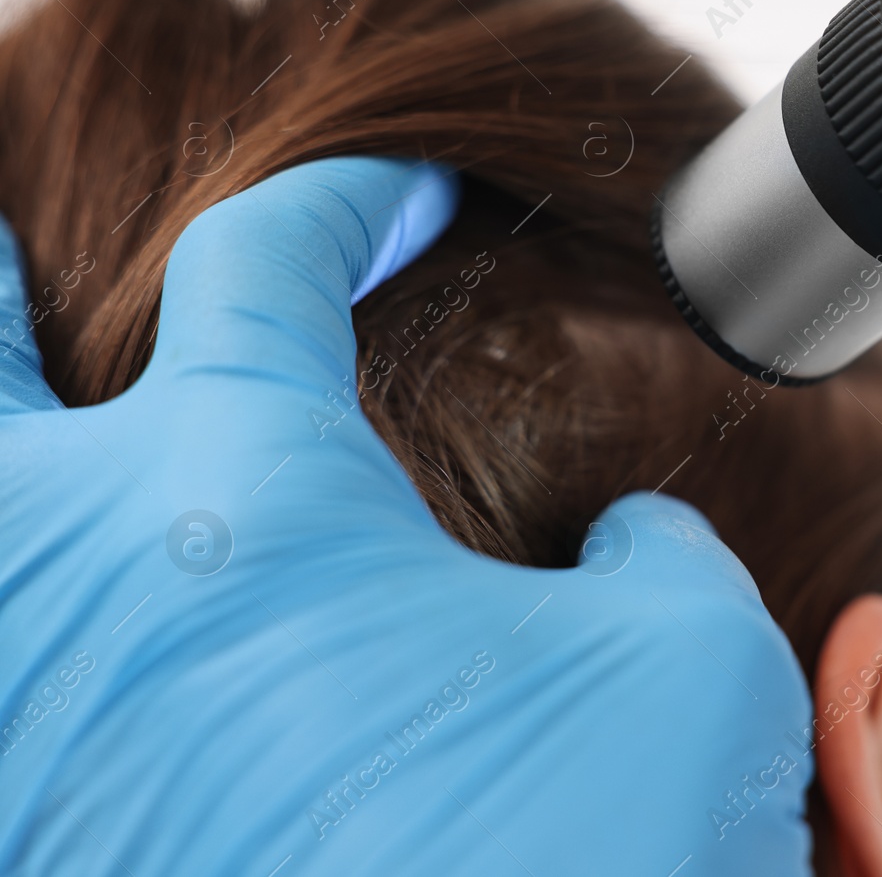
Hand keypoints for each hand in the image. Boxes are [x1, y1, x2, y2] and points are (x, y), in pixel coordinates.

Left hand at [0, 158, 812, 875]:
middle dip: (1, 288)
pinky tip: (95, 628)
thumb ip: (653, 553)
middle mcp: (80, 595)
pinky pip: (24, 702)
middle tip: (21, 235)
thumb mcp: (686, 665)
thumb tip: (619, 537)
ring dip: (18, 468)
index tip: (403, 198)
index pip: (268, 261)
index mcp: (246, 498)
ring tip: (49, 450)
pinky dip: (50, 631)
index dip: (350, 199)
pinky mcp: (53, 837)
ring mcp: (28, 735)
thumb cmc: (571, 874)